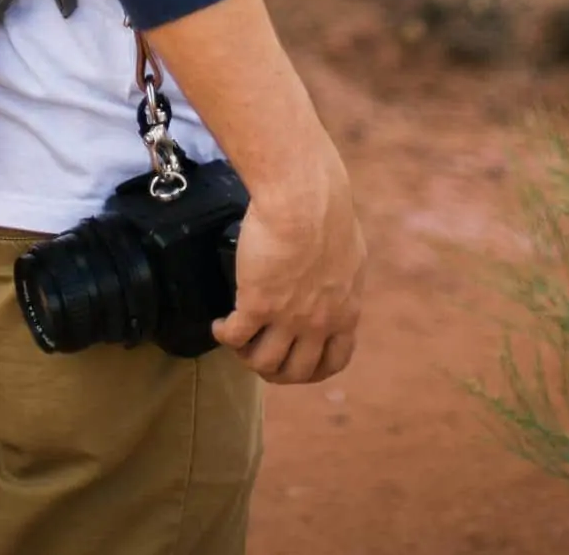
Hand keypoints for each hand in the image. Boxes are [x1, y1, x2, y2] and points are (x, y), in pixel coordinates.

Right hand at [212, 133, 365, 384]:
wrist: (302, 197)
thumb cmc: (326, 211)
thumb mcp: (348, 253)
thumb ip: (341, 279)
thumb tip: (332, 283)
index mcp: (344, 311)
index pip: (333, 362)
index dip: (312, 369)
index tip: (297, 360)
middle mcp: (318, 324)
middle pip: (296, 372)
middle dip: (276, 371)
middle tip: (261, 356)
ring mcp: (287, 318)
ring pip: (264, 363)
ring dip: (247, 357)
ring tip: (237, 340)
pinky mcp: (256, 304)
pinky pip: (235, 337)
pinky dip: (225, 336)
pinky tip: (220, 326)